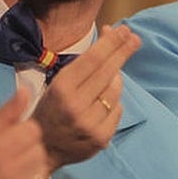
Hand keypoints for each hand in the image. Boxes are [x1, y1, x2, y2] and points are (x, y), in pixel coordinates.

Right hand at [0, 87, 48, 178]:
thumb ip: (6, 112)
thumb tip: (28, 89)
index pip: (33, 130)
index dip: (21, 131)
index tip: (8, 138)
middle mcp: (6, 176)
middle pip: (39, 150)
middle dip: (26, 149)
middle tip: (7, 155)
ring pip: (42, 170)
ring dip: (30, 168)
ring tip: (10, 171)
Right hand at [32, 24, 138, 170]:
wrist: (43, 147)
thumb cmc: (51, 108)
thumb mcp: (59, 82)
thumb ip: (84, 61)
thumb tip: (109, 33)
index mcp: (61, 89)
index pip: (93, 60)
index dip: (111, 43)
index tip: (125, 31)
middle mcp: (75, 106)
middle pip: (107, 72)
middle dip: (123, 52)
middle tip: (134, 39)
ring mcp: (90, 124)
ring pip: (115, 91)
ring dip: (116, 79)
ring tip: (111, 75)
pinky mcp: (101, 139)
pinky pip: (117, 110)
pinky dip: (114, 102)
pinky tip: (105, 101)